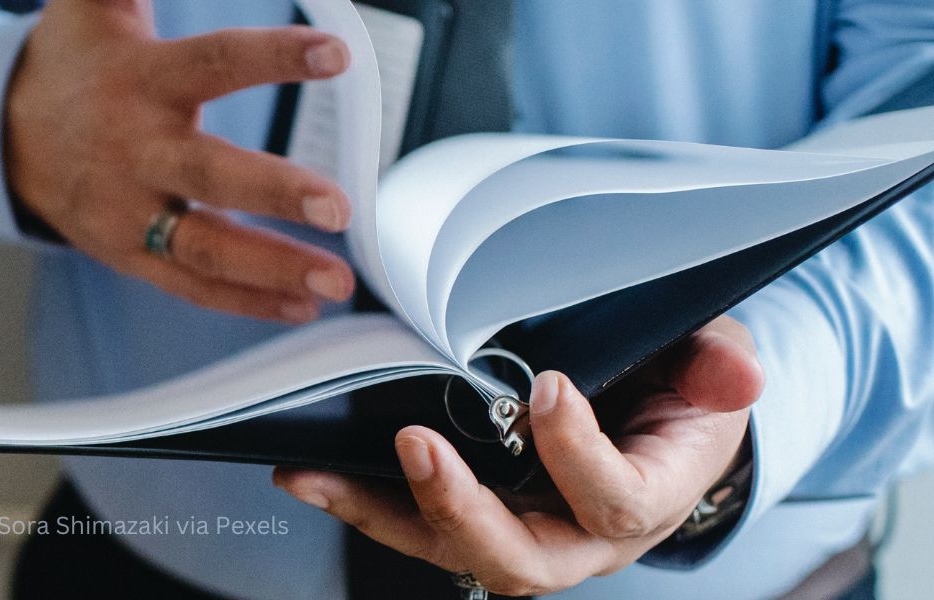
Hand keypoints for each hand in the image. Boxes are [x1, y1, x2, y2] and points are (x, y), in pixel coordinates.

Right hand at [5, 0, 354, 322]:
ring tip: (337, 280)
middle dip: (274, 192)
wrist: (8, 139)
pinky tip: (301, 303)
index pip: (214, 63)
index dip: (273, 57)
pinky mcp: (134, 254)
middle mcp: (137, 150)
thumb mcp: (97, 5)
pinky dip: (247, 300)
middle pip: (209, 174)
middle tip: (338, 207)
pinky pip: (193, 284)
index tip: (336, 53)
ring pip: (206, 246)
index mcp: (140, 81)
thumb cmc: (76, 67)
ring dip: (273, 267)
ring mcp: (133, 210)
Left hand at [274, 316, 762, 595]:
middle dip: (461, 509)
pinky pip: (423, 527)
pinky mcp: (486, 515)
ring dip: (383, 514)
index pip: (613, 502)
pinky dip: (368, 503)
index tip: (546, 386)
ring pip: (454, 552)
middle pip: (520, 559)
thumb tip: (739, 374)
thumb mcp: (711, 364)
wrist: (661, 421)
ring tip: (315, 475)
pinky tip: (313, 474)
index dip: (576, 454)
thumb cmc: (683, 389)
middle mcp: (582, 536)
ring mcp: (529, 532)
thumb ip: (717, 368)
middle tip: (414, 446)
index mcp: (648, 498)